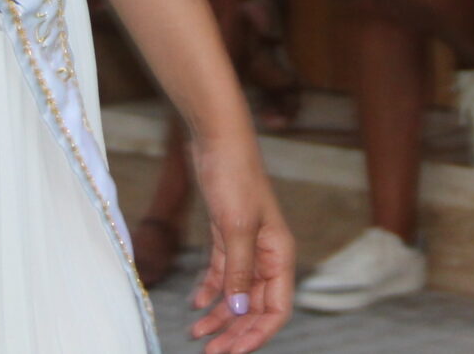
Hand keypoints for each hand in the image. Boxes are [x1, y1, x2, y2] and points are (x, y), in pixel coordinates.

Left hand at [187, 127, 295, 350]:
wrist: (218, 141)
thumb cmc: (235, 178)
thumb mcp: (236, 227)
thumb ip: (238, 271)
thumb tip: (236, 309)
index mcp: (279, 254)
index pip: (277, 308)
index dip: (257, 334)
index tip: (232, 352)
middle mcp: (266, 255)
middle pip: (255, 307)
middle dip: (235, 332)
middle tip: (209, 353)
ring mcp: (247, 247)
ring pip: (237, 295)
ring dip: (219, 317)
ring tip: (196, 335)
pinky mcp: (227, 238)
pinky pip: (222, 275)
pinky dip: (210, 293)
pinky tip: (194, 305)